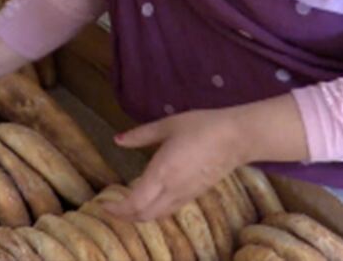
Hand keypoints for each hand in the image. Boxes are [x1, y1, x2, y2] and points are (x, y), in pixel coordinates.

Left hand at [103, 108, 244, 221]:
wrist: (238, 137)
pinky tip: (150, 200)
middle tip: (112, 208)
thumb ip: (141, 135)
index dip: (118, 210)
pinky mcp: (196, 194)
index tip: (105, 205)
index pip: (135, 203)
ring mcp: (186, 194)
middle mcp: (173, 189)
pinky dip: (155, 211)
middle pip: (144, 215)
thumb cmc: (202, 126)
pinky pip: (170, 210)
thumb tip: (117, 140)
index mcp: (162, 173)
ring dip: (140, 215)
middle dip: (125, 216)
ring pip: (158, 215)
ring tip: (127, 206)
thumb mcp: (168, 125)